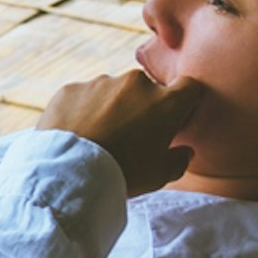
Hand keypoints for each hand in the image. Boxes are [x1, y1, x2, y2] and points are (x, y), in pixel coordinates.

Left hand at [39, 69, 203, 197]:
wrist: (69, 172)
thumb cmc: (122, 174)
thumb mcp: (160, 175)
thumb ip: (178, 160)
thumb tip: (184, 152)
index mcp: (166, 102)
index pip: (188, 87)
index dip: (182, 103)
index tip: (171, 120)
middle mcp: (136, 83)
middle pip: (146, 89)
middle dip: (141, 106)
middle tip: (128, 135)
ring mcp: (101, 82)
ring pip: (112, 91)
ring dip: (110, 107)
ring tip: (98, 137)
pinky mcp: (72, 88)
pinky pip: (82, 96)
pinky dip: (81, 110)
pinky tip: (76, 134)